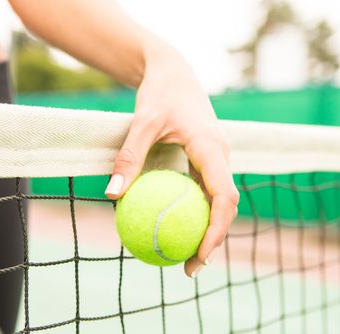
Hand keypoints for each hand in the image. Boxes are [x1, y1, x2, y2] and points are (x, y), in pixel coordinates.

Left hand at [105, 48, 238, 277]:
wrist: (172, 72)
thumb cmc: (158, 94)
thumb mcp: (140, 123)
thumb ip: (129, 158)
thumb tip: (112, 196)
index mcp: (213, 148)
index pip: (224, 196)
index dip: (217, 229)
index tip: (200, 255)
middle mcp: (221, 155)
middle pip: (227, 205)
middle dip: (214, 239)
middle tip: (190, 268)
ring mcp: (217, 157)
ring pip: (219, 200)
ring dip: (207, 229)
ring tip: (184, 256)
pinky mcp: (207, 158)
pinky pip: (205, 190)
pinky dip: (196, 211)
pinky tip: (176, 225)